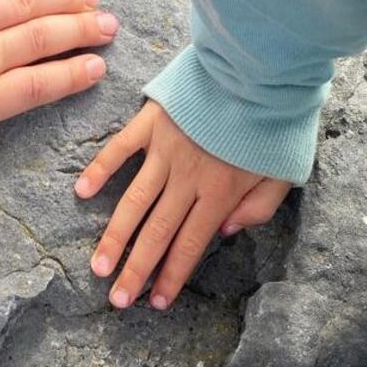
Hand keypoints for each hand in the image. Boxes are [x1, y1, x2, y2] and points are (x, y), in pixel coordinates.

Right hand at [76, 100, 291, 309]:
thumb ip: (258, 208)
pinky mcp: (152, 123)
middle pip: (157, 234)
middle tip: (117, 300)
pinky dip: (100, 170)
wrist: (263, 63)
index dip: (172, 276)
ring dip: (114, 238)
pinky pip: (120, 150)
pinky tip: (81, 193)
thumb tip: (224, 232)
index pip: (190, 245)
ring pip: (134, 203)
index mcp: (220, 192)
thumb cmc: (276, 119)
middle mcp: (188, 179)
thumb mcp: (285, 171)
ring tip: (97, 267)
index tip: (156, 303)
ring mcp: (165, 151)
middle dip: (136, 271)